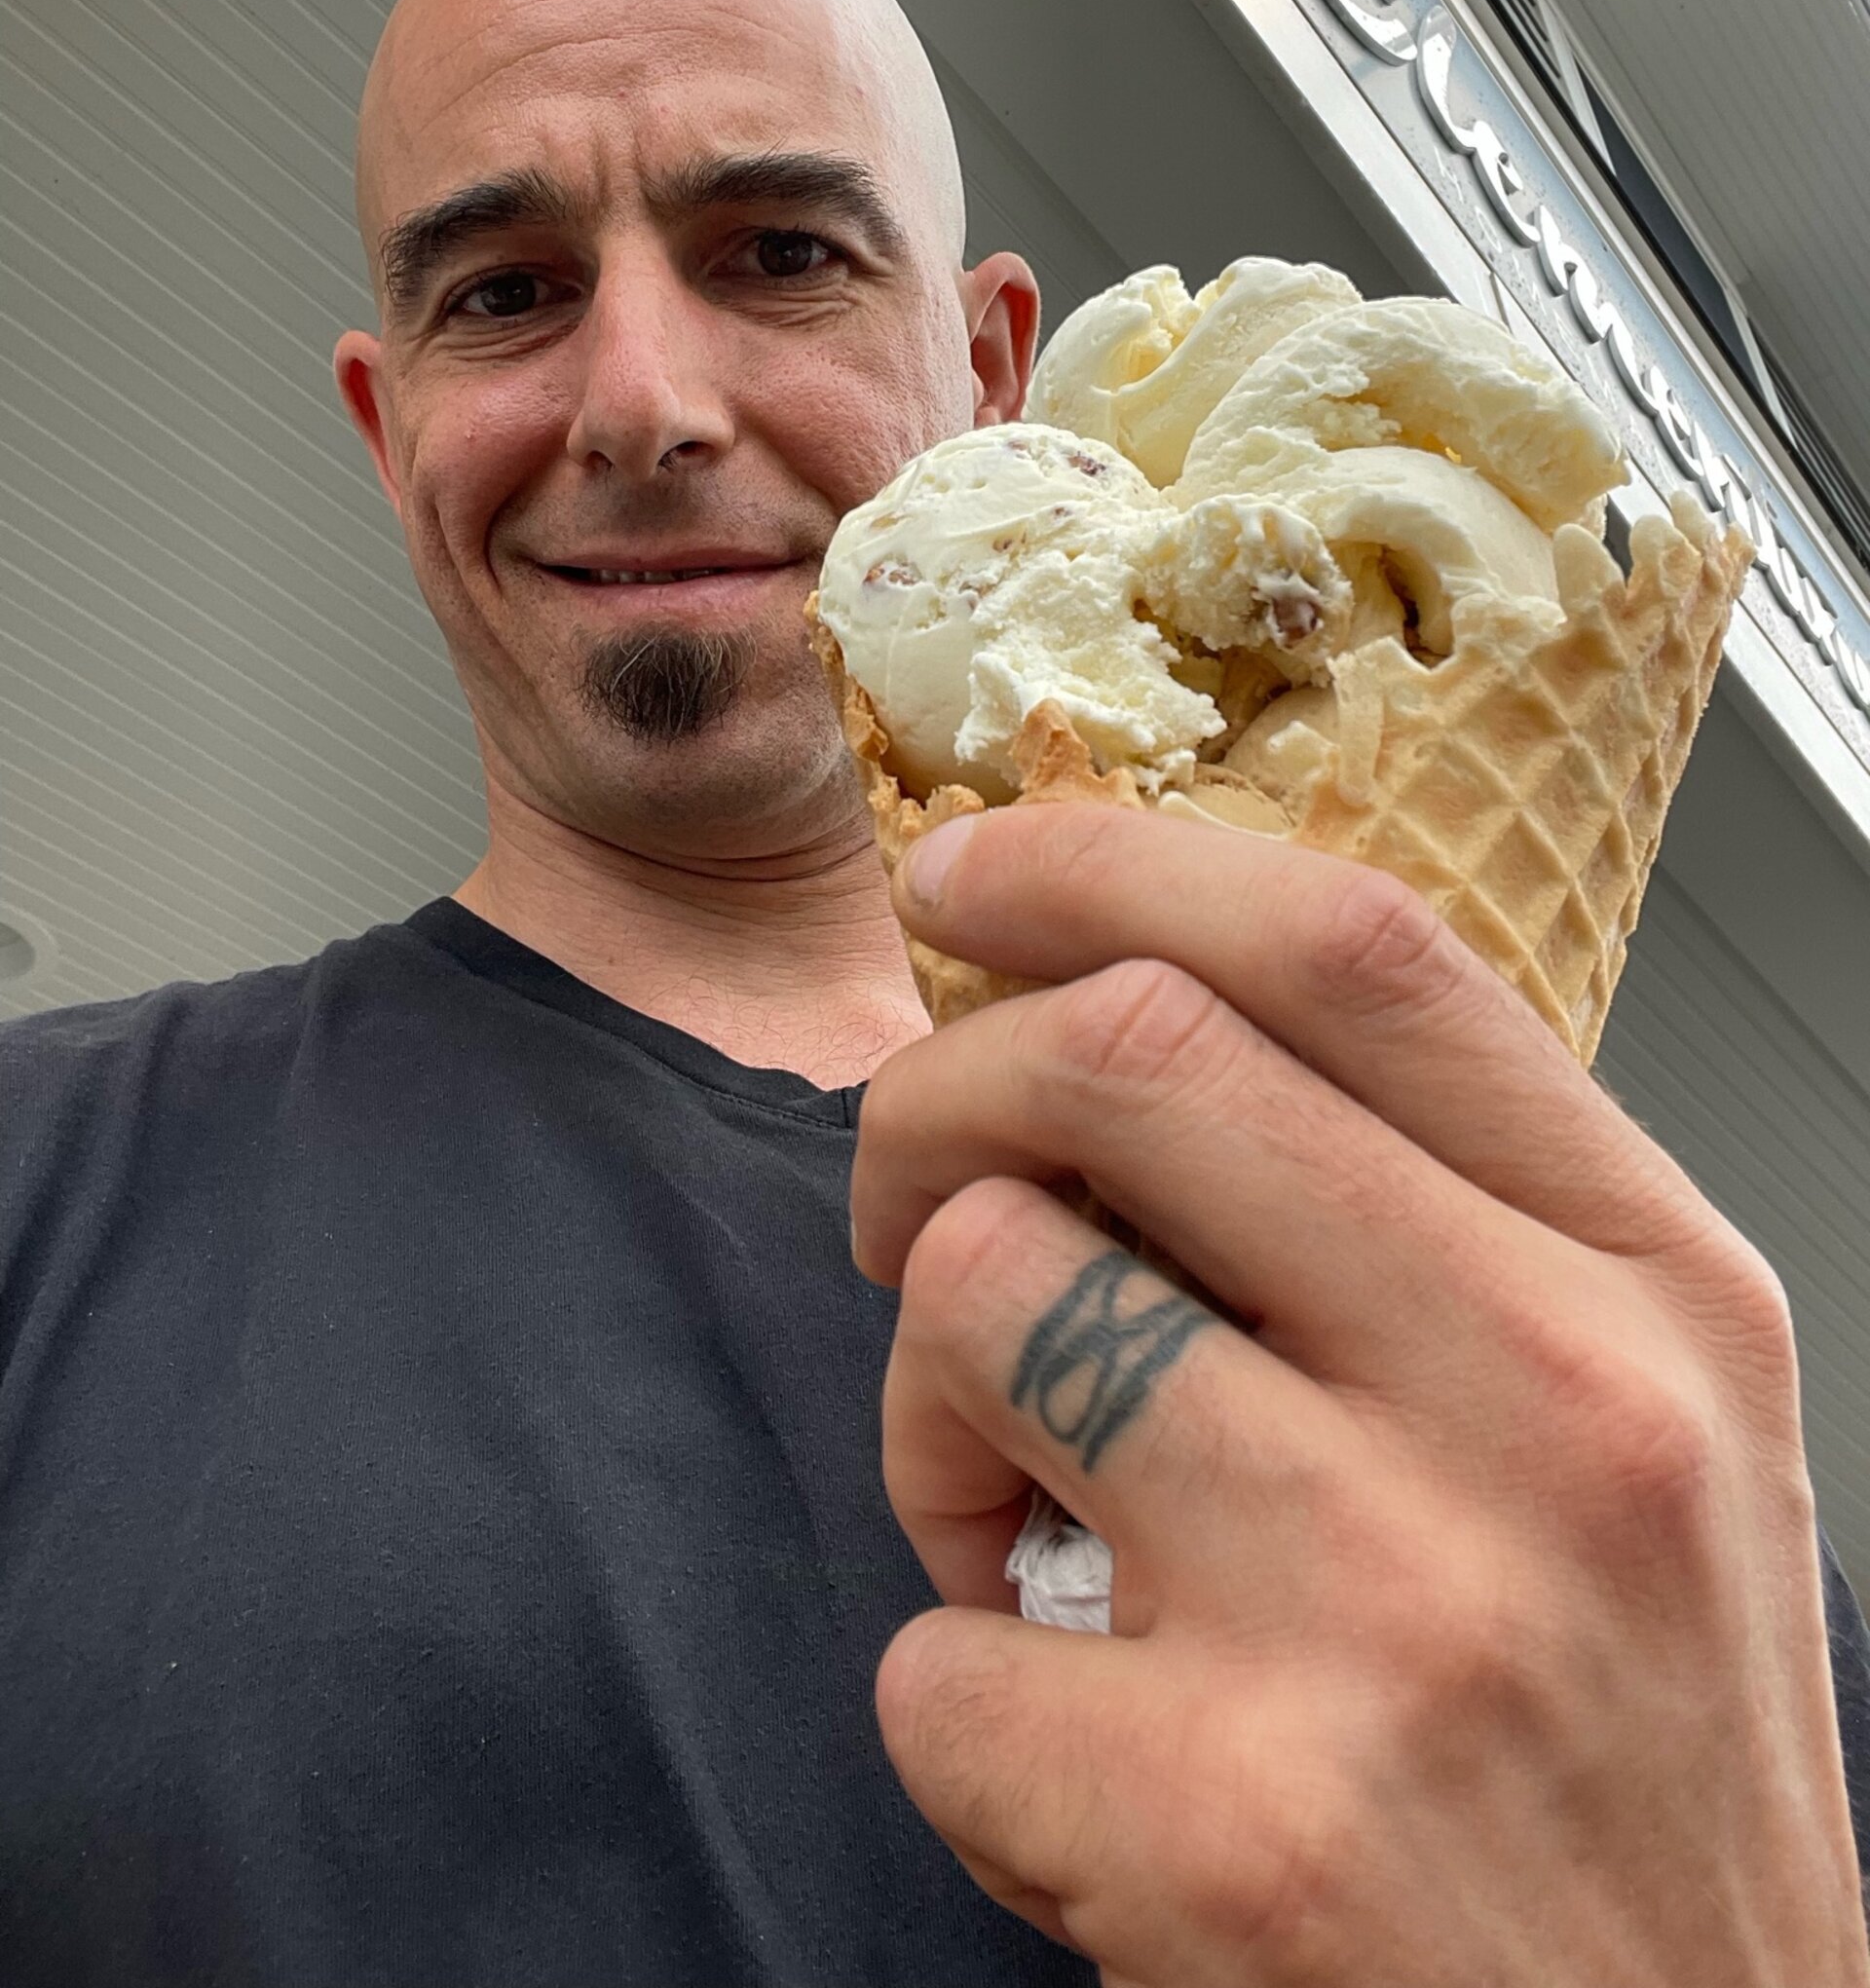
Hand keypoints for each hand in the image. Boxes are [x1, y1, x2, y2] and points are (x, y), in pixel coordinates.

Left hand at [853, 805, 1867, 1985]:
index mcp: (1653, 1291)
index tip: (969, 875)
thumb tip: (1140, 1020)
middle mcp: (1552, 1409)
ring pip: (980, 1297)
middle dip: (934, 1095)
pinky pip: (931, 1656)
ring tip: (1005, 1527)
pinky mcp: (1235, 1822)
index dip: (1114, 864)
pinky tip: (1079, 1766)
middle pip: (1123, 1056)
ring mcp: (1395, 1610)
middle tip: (905, 1201)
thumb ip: (1441, 1213)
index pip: (1356, 950)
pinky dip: (954, 1697)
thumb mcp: (1642, 1432)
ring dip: (920, 1402)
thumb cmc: (1627, 1766)